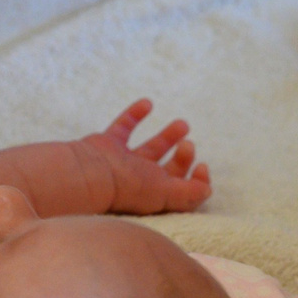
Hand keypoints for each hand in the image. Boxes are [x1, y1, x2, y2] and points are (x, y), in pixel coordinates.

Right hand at [74, 99, 211, 214]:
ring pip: (149, 148)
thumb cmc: (128, 187)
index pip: (181, 189)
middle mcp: (139, 179)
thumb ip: (189, 193)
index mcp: (154, 194)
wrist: (90, 173)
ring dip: (167, 136)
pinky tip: (148, 103)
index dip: (196, 180)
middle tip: (187, 144)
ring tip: (184, 124)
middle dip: (183, 156)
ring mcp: (122, 161)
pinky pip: (123, 127)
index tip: (202, 166)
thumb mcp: (166, 193)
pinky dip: (134, 114)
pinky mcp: (107, 144)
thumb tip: (207, 191)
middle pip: (167, 168)